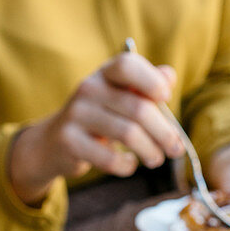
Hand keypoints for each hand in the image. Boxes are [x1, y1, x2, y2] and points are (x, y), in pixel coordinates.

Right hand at [8, 51, 184, 205]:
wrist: (53, 143)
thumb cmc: (98, 119)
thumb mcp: (119, 98)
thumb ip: (144, 88)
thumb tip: (170, 76)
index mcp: (104, 74)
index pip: (127, 65)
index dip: (151, 80)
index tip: (166, 97)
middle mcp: (88, 89)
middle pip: (138, 109)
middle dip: (164, 133)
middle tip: (176, 149)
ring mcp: (76, 114)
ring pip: (128, 134)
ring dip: (150, 151)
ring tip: (156, 159)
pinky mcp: (70, 142)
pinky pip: (109, 158)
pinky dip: (126, 165)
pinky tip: (130, 164)